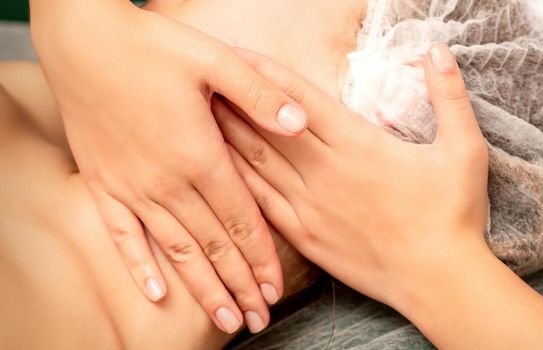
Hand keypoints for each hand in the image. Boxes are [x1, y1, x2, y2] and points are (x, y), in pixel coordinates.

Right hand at [30, 1, 303, 332]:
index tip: (275, 290)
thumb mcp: (215, 60)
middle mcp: (166, 180)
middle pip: (212, 245)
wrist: (81, 39)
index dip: (260, 258)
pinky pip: (122, 233)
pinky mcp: (101, 181)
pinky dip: (138, 264)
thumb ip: (260, 96)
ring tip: (225, 319)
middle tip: (258, 319)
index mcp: (199, 155)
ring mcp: (131, 185)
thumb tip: (301, 124)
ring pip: (174, 249)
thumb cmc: (152, 44)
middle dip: (238, 285)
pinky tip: (155, 293)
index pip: (240, 220)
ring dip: (201, 287)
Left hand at [215, 44, 489, 309]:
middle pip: (265, 126)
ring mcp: (310, 206)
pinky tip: (215, 170)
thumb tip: (438, 50)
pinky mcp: (305, 236)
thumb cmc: (454, 214)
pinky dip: (234, 182)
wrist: (439, 280)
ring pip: (255, 164)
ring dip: (225, 135)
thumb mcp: (464, 149)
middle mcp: (325, 172)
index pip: (299, 100)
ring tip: (198, 113)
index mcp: (358, 144)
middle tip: (202, 77)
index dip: (264, 74)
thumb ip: (449, 96)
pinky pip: (260, 204)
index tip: (237, 54)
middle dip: (232, 98)